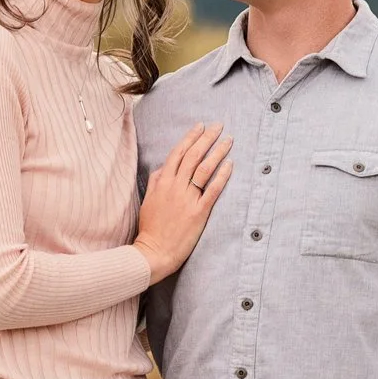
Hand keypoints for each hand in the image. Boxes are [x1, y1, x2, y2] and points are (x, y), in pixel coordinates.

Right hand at [135, 124, 233, 282]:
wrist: (153, 252)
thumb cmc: (150, 229)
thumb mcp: (147, 201)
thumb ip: (155, 183)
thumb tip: (162, 168)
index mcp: (162, 182)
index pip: (178, 153)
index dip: (190, 137)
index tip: (200, 126)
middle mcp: (175, 187)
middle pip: (193, 156)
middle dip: (207, 138)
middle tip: (219, 126)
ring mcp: (187, 199)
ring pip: (204, 168)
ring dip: (217, 152)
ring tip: (228, 140)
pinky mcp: (198, 212)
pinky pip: (213, 190)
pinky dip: (222, 176)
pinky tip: (230, 164)